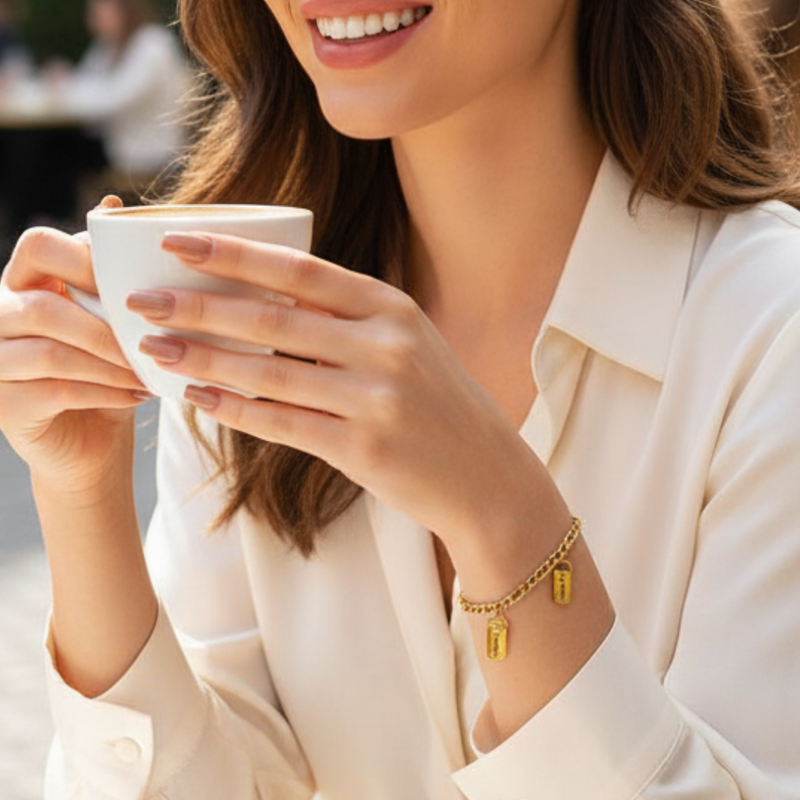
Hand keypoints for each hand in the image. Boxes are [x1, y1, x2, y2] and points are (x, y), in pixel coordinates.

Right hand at [0, 203, 149, 496]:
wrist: (94, 441)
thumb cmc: (109, 369)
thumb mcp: (114, 318)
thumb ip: (108, 271)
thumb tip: (112, 205)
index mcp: (25, 283)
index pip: (39, 247)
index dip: (88, 261)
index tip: (139, 287)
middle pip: (43, 306)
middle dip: (106, 327)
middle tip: (152, 341)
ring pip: (50, 352)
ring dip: (110, 363)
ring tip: (151, 371)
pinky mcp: (3, 405)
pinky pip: (57, 391)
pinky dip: (106, 392)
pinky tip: (139, 394)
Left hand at [129, 232, 564, 553]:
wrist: (487, 475)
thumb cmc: (439, 404)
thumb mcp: (407, 342)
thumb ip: (346, 320)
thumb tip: (265, 299)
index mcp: (392, 308)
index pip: (300, 269)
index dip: (233, 253)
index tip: (176, 240)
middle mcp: (385, 346)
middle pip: (272, 318)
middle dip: (198, 305)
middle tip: (141, 300)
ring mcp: (374, 399)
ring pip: (267, 372)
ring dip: (202, 358)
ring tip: (153, 347)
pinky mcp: (361, 449)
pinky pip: (281, 424)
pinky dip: (233, 409)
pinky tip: (197, 396)